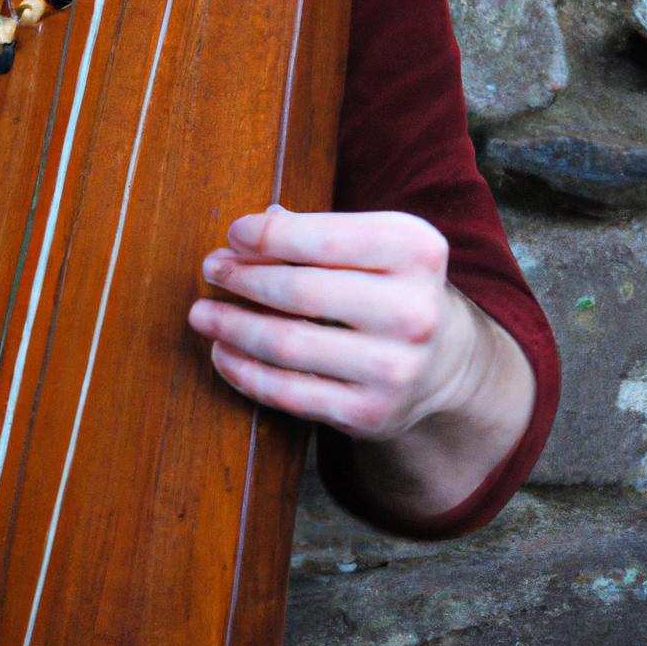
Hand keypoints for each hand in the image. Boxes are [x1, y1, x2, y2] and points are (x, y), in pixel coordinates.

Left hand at [187, 207, 485, 440]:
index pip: (324, 238)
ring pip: (288, 345)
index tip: (233, 235)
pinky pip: (289, 393)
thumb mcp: (376, 244)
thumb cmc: (391, 286)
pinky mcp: (370, 413)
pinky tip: (223, 352)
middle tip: (212, 270)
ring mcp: (395, 368)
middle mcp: (413, 311)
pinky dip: (245, 371)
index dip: (268, 237)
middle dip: (243, 279)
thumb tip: (247, 235)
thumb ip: (318, 232)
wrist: (443, 362)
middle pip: (300, 291)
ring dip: (232, 325)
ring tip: (203, 313)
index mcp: (417, 251)